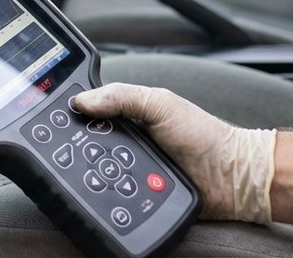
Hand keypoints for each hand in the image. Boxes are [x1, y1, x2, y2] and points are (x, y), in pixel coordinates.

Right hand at [74, 83, 275, 222]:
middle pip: (90, 145)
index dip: (77, 115)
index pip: (92, 114)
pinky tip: (113, 187)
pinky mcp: (138, 194)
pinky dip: (112, 192)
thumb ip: (122, 97)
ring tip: (105, 166)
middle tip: (85, 146)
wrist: (230, 177)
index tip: (62, 118)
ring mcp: (133, 170)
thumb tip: (81, 101)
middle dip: (86, 147)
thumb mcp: (160, 104)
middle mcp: (128, 143)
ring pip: (99, 171)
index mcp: (130, 116)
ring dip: (99, 172)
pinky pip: (115, 194)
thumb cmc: (203, 135)